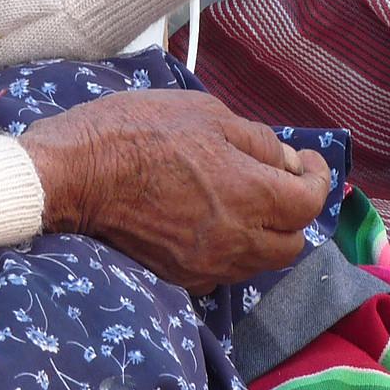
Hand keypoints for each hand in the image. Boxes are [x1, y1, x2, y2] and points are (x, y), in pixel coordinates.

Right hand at [17, 90, 331, 293]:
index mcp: (249, 193)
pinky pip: (223, 272)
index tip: (306, 161)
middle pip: (292, 243)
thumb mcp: (205, 112)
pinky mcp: (179, 276)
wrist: (74, 174)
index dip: (316, 178)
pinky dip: (229, 251)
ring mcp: (207, 264)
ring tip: (242, 201)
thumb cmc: (136, 132)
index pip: (310, 202)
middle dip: (292, 213)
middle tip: (276, 182)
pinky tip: (210, 223)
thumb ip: (257, 141)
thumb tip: (286, 162)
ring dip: (263, 235)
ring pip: (259, 262)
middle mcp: (236, 239)